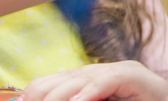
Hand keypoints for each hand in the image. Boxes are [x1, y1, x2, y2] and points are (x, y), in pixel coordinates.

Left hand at [22, 60, 167, 100]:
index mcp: (89, 82)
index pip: (53, 82)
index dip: (33, 93)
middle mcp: (101, 72)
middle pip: (61, 79)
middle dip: (42, 95)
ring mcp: (119, 70)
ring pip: (80, 79)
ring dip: (60, 96)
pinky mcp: (134, 75)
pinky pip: (107, 81)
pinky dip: (90, 93)